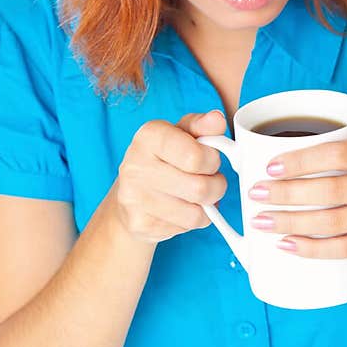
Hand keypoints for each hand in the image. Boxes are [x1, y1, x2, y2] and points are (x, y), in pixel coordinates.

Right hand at [115, 110, 228, 243]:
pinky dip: (192, 220)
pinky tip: (182, 209)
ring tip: (197, 195)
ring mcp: (134, 198)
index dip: (212, 161)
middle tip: (210, 180)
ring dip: (206, 206)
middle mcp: (135, 166)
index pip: (196, 157)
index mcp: (148, 136)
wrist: (129, 196)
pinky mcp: (139, 224)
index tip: (210, 160)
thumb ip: (202, 126)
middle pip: (200, 188)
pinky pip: (186, 227)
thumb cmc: (163, 159)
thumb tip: (217, 119)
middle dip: (216, 186)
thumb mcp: (182, 135)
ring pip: (196, 212)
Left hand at [246, 102, 346, 256]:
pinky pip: (344, 249)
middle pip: (329, 192)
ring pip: (332, 223)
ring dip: (291, 223)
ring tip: (260, 220)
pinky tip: (285, 245)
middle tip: (255, 193)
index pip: (338, 155)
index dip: (301, 161)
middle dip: (286, 195)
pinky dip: (313, 249)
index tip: (269, 166)